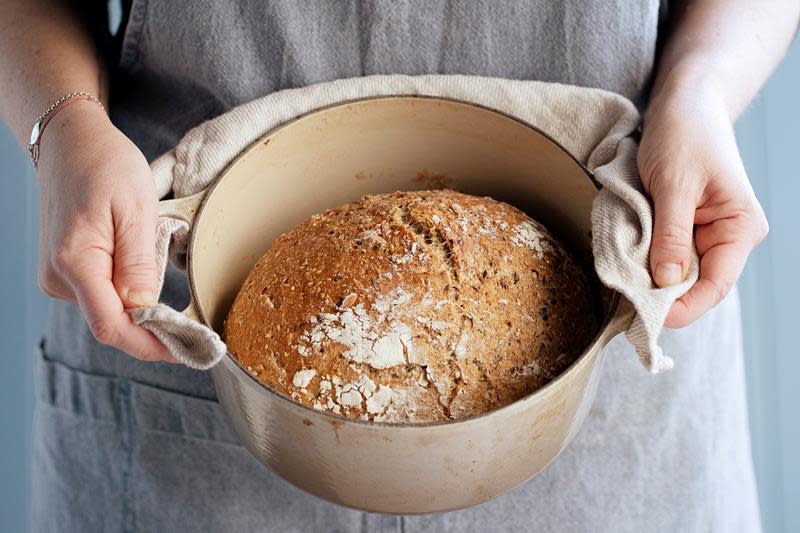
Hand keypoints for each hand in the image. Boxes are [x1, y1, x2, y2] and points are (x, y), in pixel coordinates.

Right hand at [36, 100, 175, 361]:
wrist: (70, 143)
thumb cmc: (104, 166)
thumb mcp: (135, 209)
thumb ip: (138, 263)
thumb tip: (145, 310)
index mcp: (75, 262)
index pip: (112, 326)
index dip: (151, 346)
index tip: (187, 352)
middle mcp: (59, 277)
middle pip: (111, 325)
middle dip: (153, 334)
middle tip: (196, 334)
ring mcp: (59, 276)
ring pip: (109, 312)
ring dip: (143, 312)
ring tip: (171, 292)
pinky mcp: (67, 271)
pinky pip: (103, 296)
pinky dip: (130, 298)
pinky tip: (146, 280)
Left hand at [638, 75, 768, 327]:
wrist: (683, 103)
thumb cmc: (685, 135)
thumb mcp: (674, 186)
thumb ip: (671, 236)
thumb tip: (667, 283)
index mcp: (739, 230)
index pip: (713, 287)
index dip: (680, 308)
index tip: (643, 314)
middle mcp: (726, 238)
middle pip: (693, 286)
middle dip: (658, 293)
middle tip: (620, 296)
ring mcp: (704, 235)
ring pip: (674, 274)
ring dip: (647, 275)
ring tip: (619, 271)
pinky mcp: (682, 228)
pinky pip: (662, 255)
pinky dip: (642, 258)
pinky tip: (624, 253)